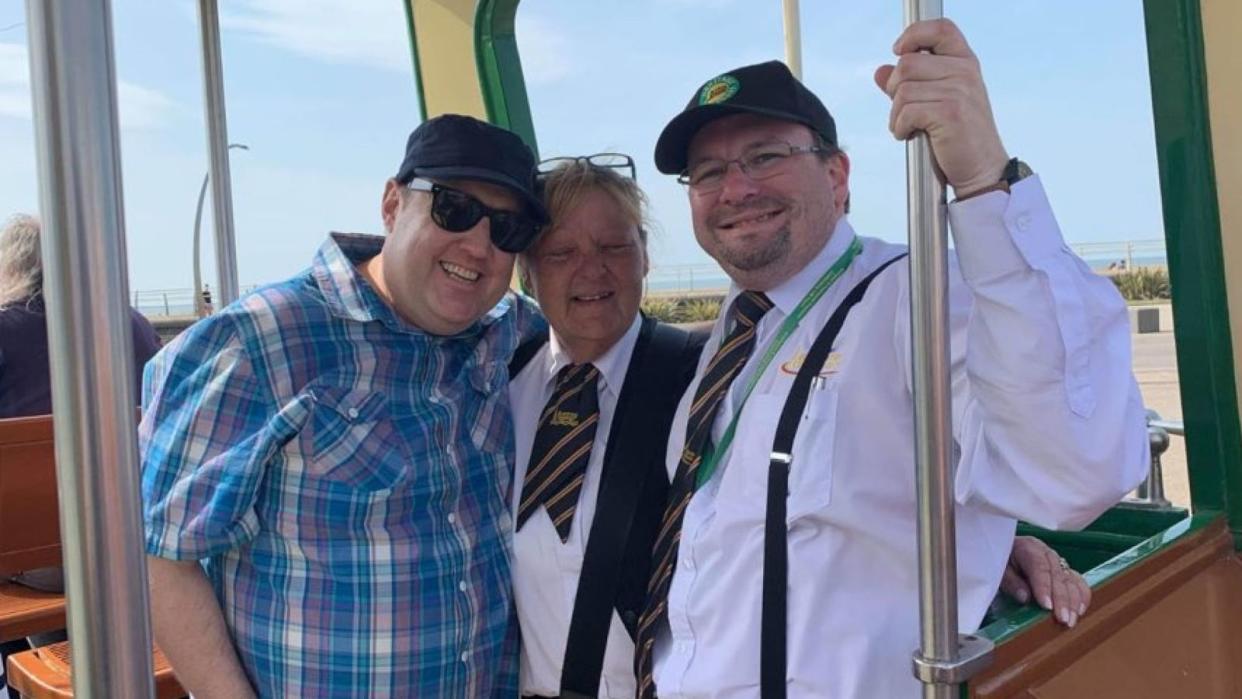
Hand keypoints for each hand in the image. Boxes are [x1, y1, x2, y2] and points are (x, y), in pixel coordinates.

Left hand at [873, 18, 1008, 196]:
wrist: (982, 169)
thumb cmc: (958, 137)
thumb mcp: (937, 102)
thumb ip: (910, 84)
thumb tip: (880, 71)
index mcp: (965, 63)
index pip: (941, 29)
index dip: (914, 35)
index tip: (899, 51)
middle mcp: (965, 72)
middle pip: (907, 64)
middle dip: (894, 90)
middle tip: (902, 111)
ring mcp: (959, 91)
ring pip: (902, 90)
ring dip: (896, 114)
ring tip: (908, 127)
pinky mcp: (950, 112)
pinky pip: (906, 112)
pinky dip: (900, 127)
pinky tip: (910, 135)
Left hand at [1001, 536, 1090, 627]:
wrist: (1007, 553)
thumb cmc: (1001, 563)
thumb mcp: (999, 570)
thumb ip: (1010, 582)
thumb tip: (1025, 597)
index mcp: (1028, 548)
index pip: (1039, 567)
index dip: (1044, 587)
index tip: (1046, 606)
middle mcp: (1047, 554)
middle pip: (1058, 576)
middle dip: (1062, 599)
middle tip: (1062, 619)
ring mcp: (1058, 562)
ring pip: (1072, 580)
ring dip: (1074, 602)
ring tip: (1070, 621)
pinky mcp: (1066, 571)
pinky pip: (1078, 582)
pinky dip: (1082, 597)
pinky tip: (1080, 611)